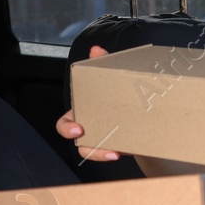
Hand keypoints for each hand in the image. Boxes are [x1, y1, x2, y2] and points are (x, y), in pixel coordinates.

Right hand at [56, 45, 121, 161]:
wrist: (139, 109)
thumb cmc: (115, 93)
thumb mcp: (109, 78)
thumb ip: (101, 64)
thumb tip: (96, 49)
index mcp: (82, 113)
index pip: (65, 124)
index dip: (67, 129)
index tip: (78, 129)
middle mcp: (90, 129)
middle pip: (80, 144)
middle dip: (88, 148)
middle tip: (101, 147)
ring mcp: (103, 140)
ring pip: (94, 153)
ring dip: (101, 155)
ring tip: (114, 153)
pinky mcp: (118, 146)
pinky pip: (111, 154)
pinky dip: (115, 153)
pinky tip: (123, 151)